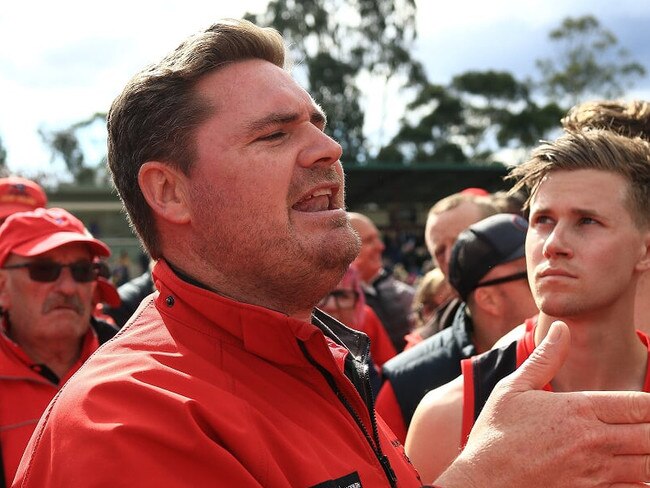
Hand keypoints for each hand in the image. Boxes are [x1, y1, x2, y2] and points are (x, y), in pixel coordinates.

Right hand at [436, 321, 649, 486]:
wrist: (482, 481)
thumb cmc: (495, 433)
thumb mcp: (513, 389)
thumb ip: (544, 359)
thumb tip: (562, 328)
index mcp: (577, 410)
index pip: (639, 405)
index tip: (646, 404)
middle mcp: (593, 442)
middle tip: (642, 422)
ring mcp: (594, 474)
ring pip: (648, 465)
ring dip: (647, 454)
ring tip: (636, 444)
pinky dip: (638, 480)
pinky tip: (628, 470)